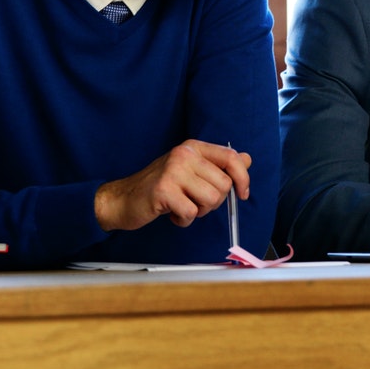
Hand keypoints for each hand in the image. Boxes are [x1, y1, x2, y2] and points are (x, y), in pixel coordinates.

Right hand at [94, 140, 250, 230]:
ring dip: (199, 212)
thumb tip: (247, 159)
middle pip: (224, 185)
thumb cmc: (159, 187)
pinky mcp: (164, 190)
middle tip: (193, 202)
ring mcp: (173, 171)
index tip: (243, 194)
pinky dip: (184, 220)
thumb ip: (217, 165)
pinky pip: (192, 213)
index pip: (231, 157)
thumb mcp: (190, 171)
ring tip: (182, 206)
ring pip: (211, 200)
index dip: (243, 178)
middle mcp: (184, 155)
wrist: (122, 199)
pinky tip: (171, 214)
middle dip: (213, 202)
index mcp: (193, 147)